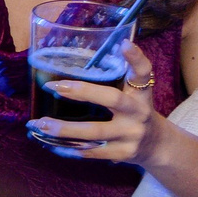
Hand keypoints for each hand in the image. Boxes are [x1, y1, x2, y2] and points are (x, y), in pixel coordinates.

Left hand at [28, 42, 157, 164]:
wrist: (157, 146)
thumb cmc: (135, 114)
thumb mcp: (134, 95)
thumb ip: (118, 79)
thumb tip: (82, 59)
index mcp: (141, 94)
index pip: (143, 72)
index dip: (135, 58)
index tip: (123, 43)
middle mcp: (139, 112)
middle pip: (113, 99)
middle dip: (83, 92)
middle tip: (55, 86)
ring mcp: (132, 134)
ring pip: (96, 131)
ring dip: (65, 129)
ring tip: (40, 123)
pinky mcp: (124, 153)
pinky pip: (93, 151)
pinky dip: (71, 148)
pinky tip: (53, 145)